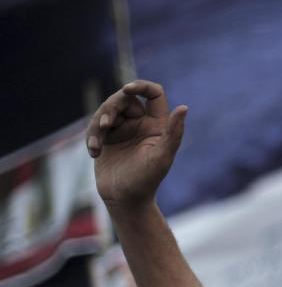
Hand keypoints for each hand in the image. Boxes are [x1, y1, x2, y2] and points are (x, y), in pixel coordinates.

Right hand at [86, 80, 186, 209]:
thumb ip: (173, 133)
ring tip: (96, 145)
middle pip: (123, 99)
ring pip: (106, 111)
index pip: (153, 93)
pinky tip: (94, 153)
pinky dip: (92, 137)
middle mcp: (141, 124)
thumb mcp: (161, 157)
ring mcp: (123, 130)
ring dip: (98, 124)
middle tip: (105, 124)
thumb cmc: (147, 181)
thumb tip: (184, 108)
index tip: (128, 89)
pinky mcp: (107, 138)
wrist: (125, 201)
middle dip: (111, 107)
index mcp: (158, 124)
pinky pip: (95, 127)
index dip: (141, 86)